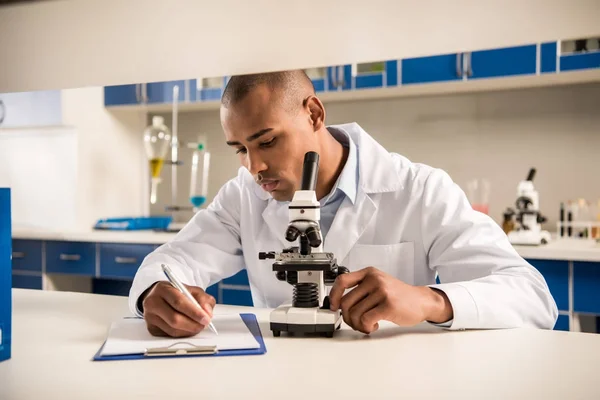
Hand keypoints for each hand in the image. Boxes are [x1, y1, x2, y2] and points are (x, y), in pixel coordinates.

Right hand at [141, 281, 215, 337]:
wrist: (159, 296)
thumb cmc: (176, 293)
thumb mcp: (191, 290)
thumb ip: (203, 299)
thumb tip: (207, 313)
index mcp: (162, 289)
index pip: (178, 302)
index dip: (194, 312)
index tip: (206, 318)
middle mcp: (153, 303)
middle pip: (174, 319)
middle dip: (193, 324)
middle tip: (204, 324)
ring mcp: (150, 317)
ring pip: (172, 330)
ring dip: (189, 331)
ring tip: (198, 326)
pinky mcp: (151, 328)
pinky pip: (170, 335)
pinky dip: (183, 334)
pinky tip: (188, 328)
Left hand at [328, 267, 452, 333]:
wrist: (422, 301)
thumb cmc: (398, 296)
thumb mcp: (378, 285)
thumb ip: (360, 290)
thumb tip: (338, 304)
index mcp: (369, 273)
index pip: (342, 281)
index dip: (334, 295)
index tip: (333, 306)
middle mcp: (374, 279)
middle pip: (346, 302)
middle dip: (347, 317)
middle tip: (355, 322)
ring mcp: (382, 291)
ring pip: (355, 313)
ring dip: (357, 325)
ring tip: (366, 325)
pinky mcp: (388, 305)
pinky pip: (366, 320)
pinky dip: (366, 327)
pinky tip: (373, 326)